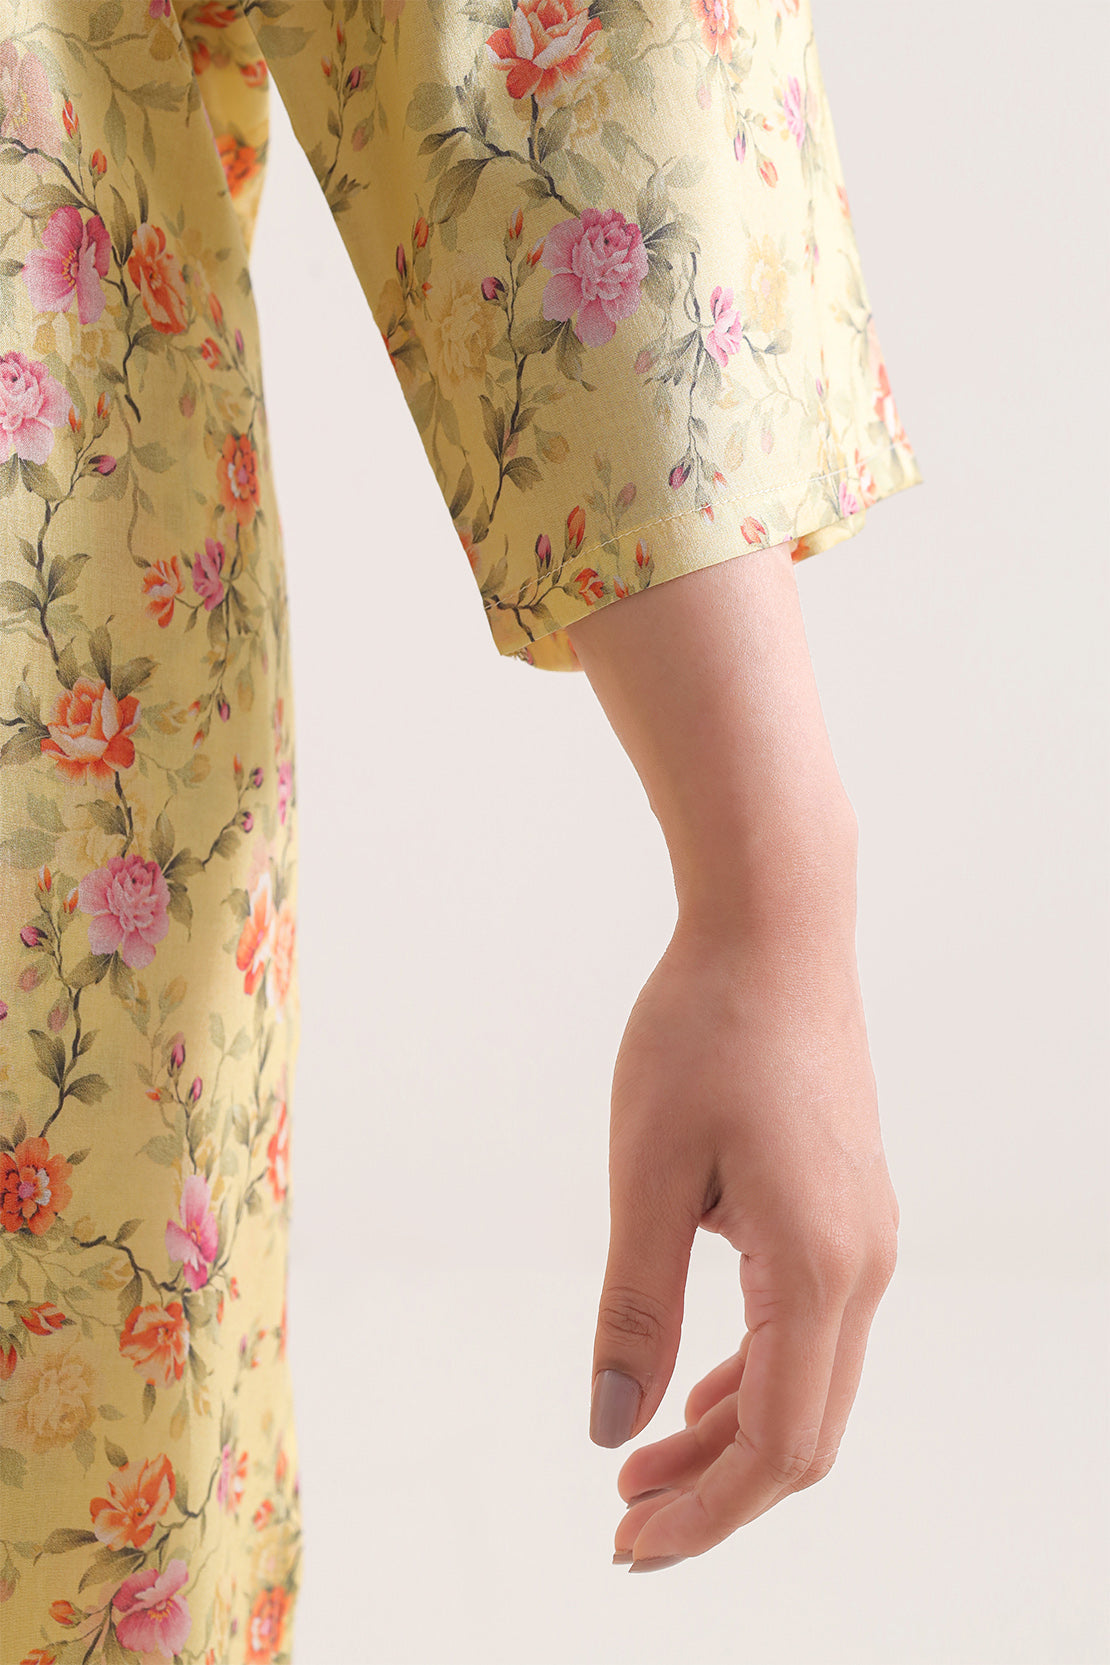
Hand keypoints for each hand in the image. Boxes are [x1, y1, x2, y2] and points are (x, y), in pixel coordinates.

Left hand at [589, 917, 899, 1569]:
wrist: (774, 932)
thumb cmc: (705, 1031)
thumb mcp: (647, 1172)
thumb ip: (634, 1309)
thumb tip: (611, 1428)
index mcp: (816, 1267)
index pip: (775, 1442)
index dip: (703, 1510)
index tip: (626, 1542)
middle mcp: (862, 1265)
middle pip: (803, 1433)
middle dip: (716, 1491)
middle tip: (623, 1523)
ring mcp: (866, 1238)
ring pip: (811, 1386)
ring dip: (730, 1437)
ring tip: (641, 1463)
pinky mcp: (849, 1212)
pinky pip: (813, 1333)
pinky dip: (753, 1378)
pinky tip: (694, 1385)